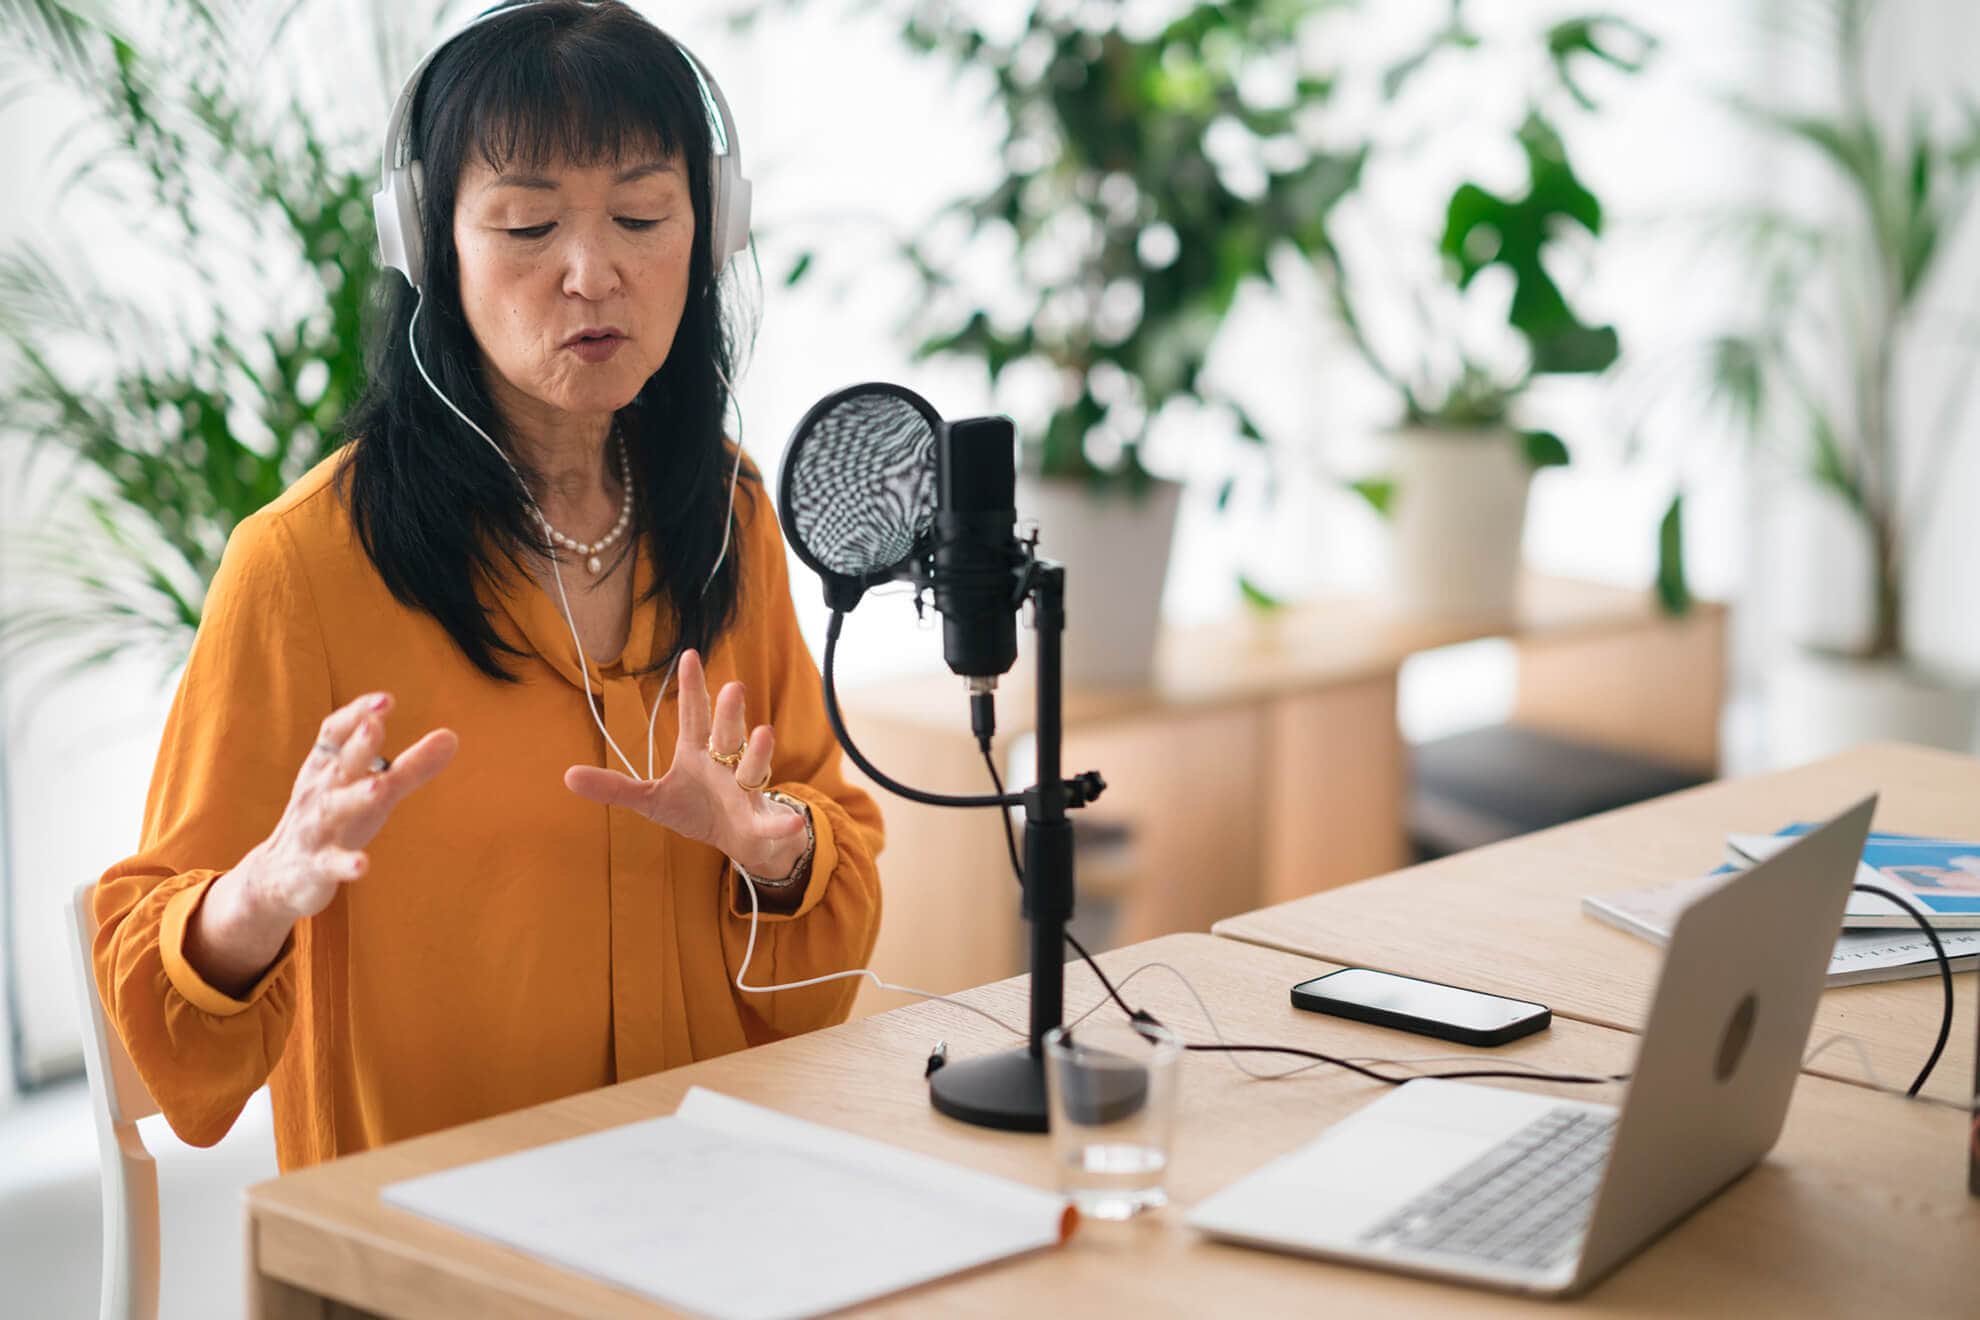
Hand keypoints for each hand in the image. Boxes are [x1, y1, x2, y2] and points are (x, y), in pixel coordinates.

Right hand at [245, 692, 458, 922]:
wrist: (279, 876)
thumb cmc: (333, 820)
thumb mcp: (371, 789)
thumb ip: (411, 765)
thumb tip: (452, 736)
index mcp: (327, 769)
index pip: (334, 733)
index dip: (356, 714)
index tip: (386, 700)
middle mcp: (320, 793)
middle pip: (339, 765)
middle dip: (357, 745)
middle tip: (375, 723)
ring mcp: (316, 830)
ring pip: (334, 810)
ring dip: (354, 796)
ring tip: (377, 785)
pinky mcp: (316, 866)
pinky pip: (331, 865)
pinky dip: (345, 864)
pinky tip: (363, 865)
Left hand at [564, 649, 807, 878]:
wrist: (738, 840)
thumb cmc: (696, 809)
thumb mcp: (650, 799)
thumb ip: (614, 787)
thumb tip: (567, 775)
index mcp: (698, 753)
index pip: (694, 716)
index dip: (693, 688)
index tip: (689, 655)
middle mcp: (725, 764)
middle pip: (726, 734)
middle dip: (729, 712)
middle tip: (733, 686)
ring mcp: (744, 790)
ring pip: (752, 767)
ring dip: (758, 751)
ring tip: (763, 733)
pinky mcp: (757, 821)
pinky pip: (770, 823)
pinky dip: (781, 825)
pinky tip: (790, 823)